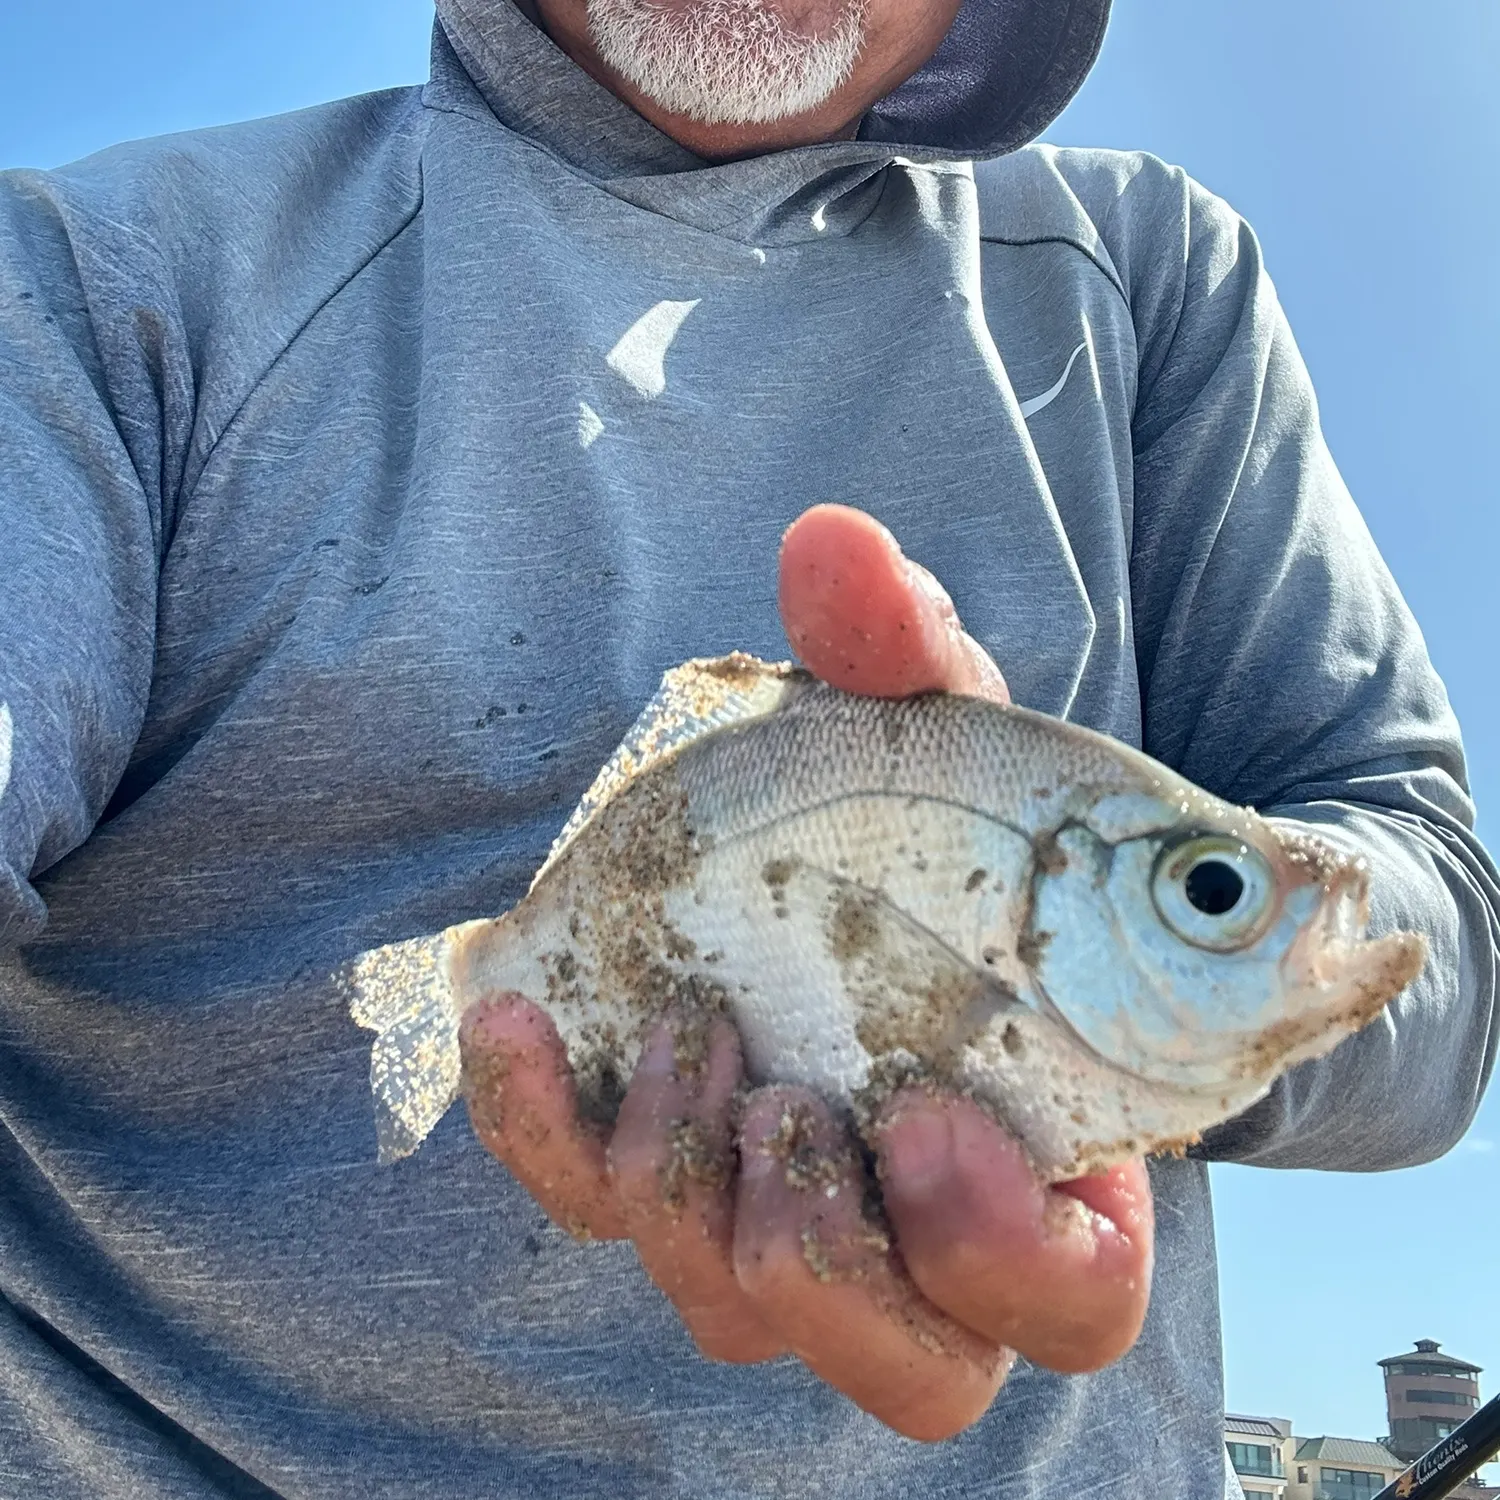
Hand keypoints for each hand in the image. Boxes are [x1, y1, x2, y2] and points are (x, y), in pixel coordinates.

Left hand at [459, 504, 1153, 1440]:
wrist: (868, 864)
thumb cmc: (950, 832)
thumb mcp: (949, 743)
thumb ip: (910, 659)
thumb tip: (831, 544)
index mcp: (1048, 1160)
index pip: (1066, 1297)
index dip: (1004, 1251)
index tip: (920, 1115)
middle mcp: (916, 1233)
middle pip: (895, 1360)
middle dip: (818, 1255)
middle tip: (776, 1099)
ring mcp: (778, 1214)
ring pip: (734, 1311)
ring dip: (680, 1196)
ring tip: (676, 1035)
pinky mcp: (663, 1167)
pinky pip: (591, 1204)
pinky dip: (544, 1130)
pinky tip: (514, 1017)